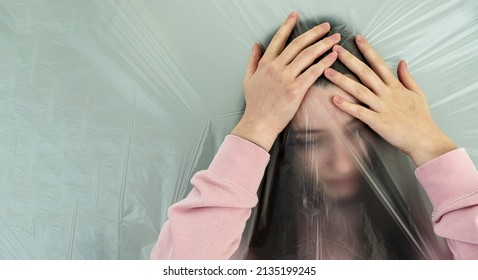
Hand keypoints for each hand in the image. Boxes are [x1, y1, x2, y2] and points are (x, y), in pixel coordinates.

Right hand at [231, 12, 338, 150]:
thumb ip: (253, 60)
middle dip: (314, 32)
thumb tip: (256, 44)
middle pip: (298, 44)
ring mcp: (286, 78)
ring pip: (308, 55)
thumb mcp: (248, 79)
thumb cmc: (254, 104)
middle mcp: (276, 68)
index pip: (278, 39)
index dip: (288, 25)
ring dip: (324, 44)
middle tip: (326, 26)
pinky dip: (325, 61)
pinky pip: (313, 71)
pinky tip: (333, 55)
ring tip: (335, 38)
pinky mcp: (295, 90)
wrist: (258, 123)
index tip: (296, 15)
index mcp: (265, 64)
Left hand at [324, 35, 455, 166]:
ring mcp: (382, 107)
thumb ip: (407, 78)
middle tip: (335, 49)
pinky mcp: (378, 122)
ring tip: (327, 71)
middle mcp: (387, 94)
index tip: (357, 38)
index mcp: (395, 86)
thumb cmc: (421, 119)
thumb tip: (402, 62)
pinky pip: (360, 112)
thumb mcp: (418, 94)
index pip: (379, 63)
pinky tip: (334, 99)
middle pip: (365, 73)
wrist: (425, 139)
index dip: (367, 50)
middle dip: (349, 60)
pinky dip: (347, 106)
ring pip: (359, 90)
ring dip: (342, 80)